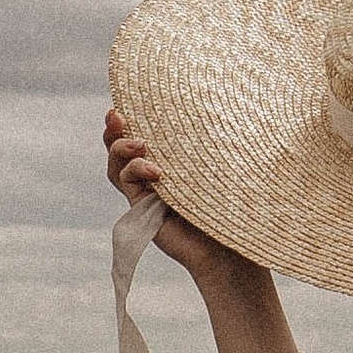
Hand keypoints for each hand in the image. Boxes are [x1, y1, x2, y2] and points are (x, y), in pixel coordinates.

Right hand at [103, 109, 265, 290]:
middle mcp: (157, 175)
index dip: (135, 116)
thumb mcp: (228, 171)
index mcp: (174, 161)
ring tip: (139, 143)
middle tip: (115, 114)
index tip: (131, 99)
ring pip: (118, 164)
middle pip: (122, 146)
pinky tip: (156, 171)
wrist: (230, 254)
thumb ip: (216, 145)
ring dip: (120, 148)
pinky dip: (136, 170)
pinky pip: (126, 181)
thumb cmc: (238, 211)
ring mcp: (147, 192)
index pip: (147, 133)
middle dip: (114, 128)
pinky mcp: (142, 208)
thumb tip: (233, 104)